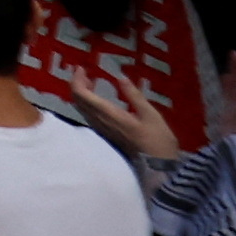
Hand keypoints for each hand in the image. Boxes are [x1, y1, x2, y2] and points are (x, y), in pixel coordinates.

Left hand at [66, 75, 188, 164]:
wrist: (159, 167)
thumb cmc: (158, 140)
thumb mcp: (151, 115)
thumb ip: (134, 96)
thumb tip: (120, 77)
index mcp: (109, 115)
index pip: (82, 96)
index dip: (76, 80)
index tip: (80, 68)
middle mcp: (100, 122)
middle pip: (78, 101)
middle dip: (77, 84)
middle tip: (84, 72)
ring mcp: (101, 130)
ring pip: (82, 109)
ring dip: (81, 94)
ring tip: (90, 81)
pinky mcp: (106, 135)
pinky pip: (89, 116)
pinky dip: (87, 103)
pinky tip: (97, 99)